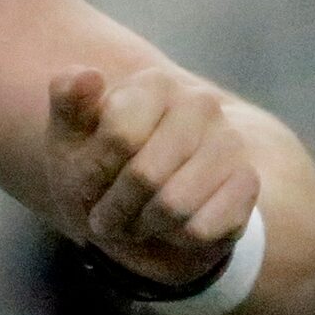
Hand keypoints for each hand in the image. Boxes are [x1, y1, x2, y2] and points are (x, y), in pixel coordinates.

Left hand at [46, 66, 258, 288]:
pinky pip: (202, 228)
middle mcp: (199, 103)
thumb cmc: (100, 167)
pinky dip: (175, 238)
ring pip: (174, 205)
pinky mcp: (247, 182)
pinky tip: (171, 227)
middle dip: (116, 207)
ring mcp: (229, 141)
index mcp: (153, 83)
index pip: (119, 138)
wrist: (145, 206)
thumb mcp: (68, 137)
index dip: (92, 174)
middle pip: (145, 175)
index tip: (85, 183)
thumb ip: (67, 101)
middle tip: (106, 215)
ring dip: (143, 226)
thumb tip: (87, 76)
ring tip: (135, 220)